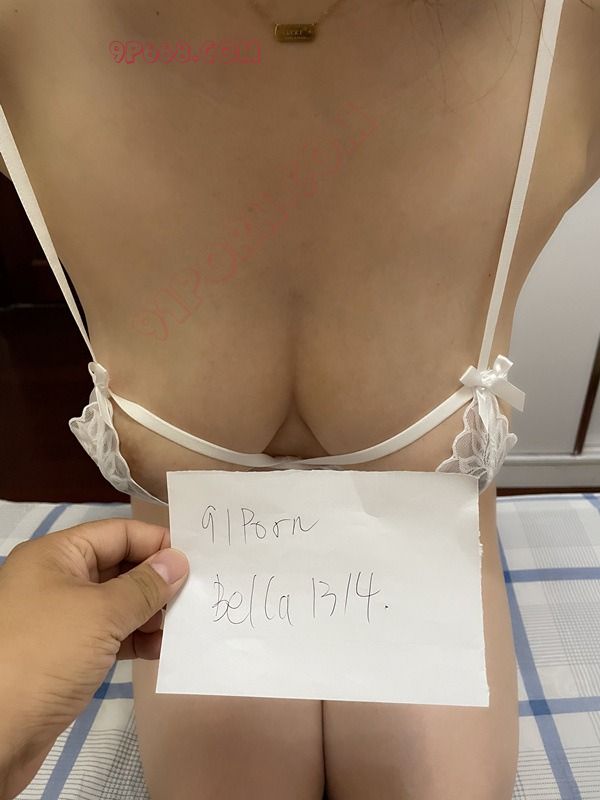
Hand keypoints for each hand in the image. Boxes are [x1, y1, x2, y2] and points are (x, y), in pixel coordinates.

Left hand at [0, 518, 188, 799]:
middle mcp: (57, 580)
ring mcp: (60, 619)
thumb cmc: (45, 656)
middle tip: (200, 593)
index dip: (156, 543)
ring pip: (117, 603)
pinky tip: (164, 649)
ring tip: (186, 624)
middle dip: (157, 580)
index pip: (118, 533)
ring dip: (151, 613)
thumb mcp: (101, 613)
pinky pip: (110, 635)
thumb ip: (145, 586)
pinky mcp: (66, 655)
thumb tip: (179, 561)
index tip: (197, 560)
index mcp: (56, 556)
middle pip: (119, 567)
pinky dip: (136, 639)